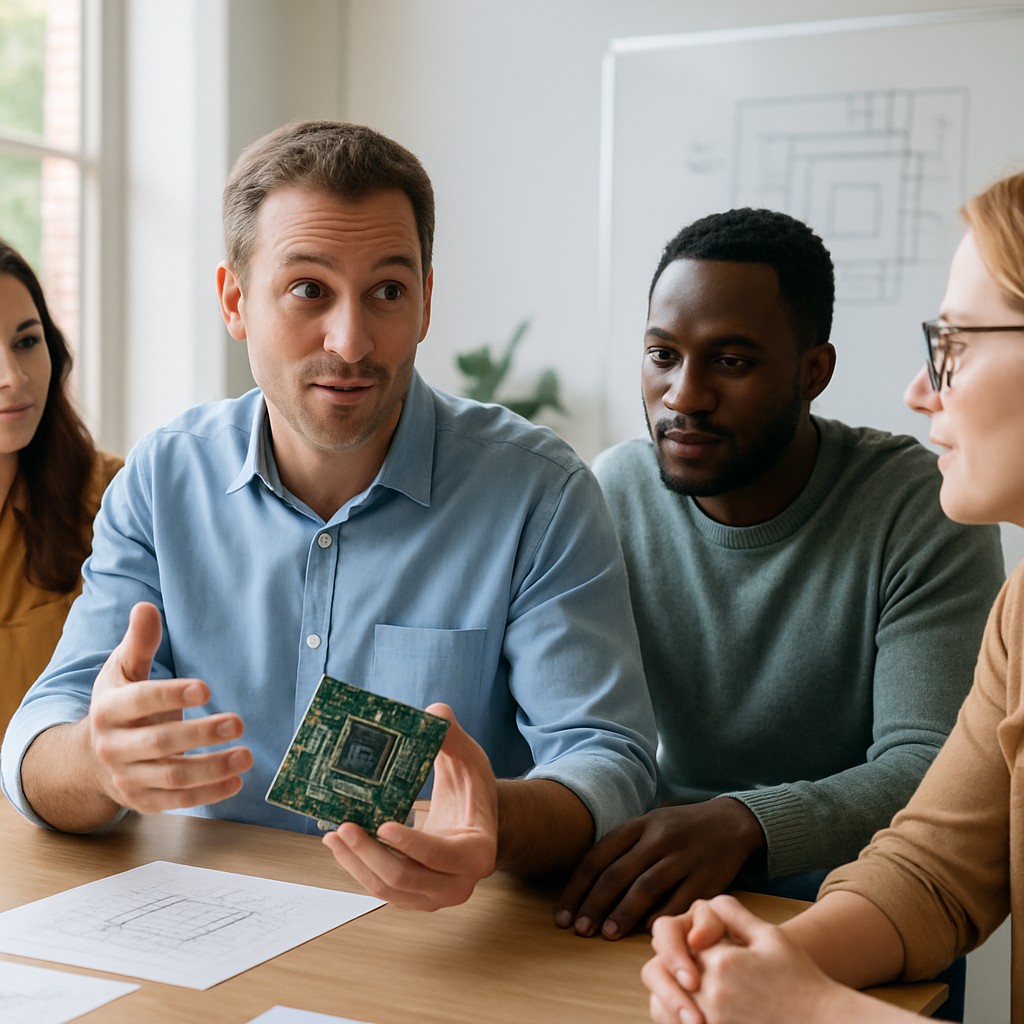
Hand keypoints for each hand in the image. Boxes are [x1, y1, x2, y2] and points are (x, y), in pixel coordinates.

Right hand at [88, 602, 252, 812]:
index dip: (171, 695)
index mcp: (108, 709)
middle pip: (159, 742)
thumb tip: (146, 607)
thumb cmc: (118, 704)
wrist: (90, 759)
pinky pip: (176, 801)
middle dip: (200, 733)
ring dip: (211, 768)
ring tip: (247, 754)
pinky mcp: (142, 802)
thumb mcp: (123, 671)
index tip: (206, 688)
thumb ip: (139, 643)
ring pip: (171, 776)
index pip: (140, 701)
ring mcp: (127, 777)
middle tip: (238, 722)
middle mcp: (113, 747)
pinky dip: (207, 795)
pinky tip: (236, 781)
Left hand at [322, 703, 497, 909]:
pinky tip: (340, 844)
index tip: (382, 825)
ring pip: (387, 888)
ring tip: (333, 835)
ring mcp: (433, 896)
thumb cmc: (473, 789)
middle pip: (405, 877)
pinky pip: (380, 887)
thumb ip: (452, 736)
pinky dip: (358, 867)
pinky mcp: (411, 895)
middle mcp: (457, 884)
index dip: (412, 845)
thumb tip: (431, 714)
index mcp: (478, 854)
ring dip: (356, 863)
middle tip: (344, 826)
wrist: (475, 820)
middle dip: (369, 854)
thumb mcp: (469, 759)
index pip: (441, 855)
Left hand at [556, 799, 764, 938]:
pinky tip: (646, 932)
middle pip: (618, 874)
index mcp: (639, 825)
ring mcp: (683, 857)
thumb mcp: (649, 824)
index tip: (563, 915)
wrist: (731, 822)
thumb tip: (585, 884)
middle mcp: (658, 838)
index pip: (598, 857)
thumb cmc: (680, 829)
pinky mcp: (707, 878)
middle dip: (594, 905)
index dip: (577, 888)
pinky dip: (661, 917)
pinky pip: (679, 901)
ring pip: (646, 888)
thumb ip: (622, 848)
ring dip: (623, 914)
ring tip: (606, 934)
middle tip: (580, 930)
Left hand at [643, 896, 862, 1023]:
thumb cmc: (800, 980)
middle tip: (693, 974)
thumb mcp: (769, 937)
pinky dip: (676, 1020)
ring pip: (662, 1008)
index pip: (682, 944)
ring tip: (690, 996)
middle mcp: (711, 997)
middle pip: (665, 975)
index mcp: (722, 964)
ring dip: (668, 999)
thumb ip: (732, 914)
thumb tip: (702, 907)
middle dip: (674, 971)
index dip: (691, 945)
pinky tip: (696, 1015)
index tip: (708, 948)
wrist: (824, 1023)